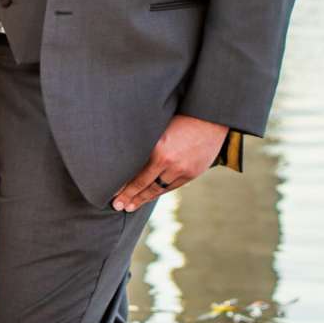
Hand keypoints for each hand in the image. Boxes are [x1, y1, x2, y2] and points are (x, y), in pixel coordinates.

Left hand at [111, 115, 227, 212]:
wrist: (210, 118)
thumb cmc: (180, 116)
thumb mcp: (158, 126)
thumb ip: (145, 143)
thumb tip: (126, 156)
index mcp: (158, 149)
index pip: (136, 174)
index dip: (124, 186)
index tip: (112, 194)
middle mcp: (169, 162)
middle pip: (145, 185)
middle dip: (130, 197)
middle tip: (117, 205)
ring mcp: (182, 170)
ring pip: (158, 189)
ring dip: (143, 198)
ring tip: (131, 206)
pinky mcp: (192, 173)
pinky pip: (172, 187)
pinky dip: (159, 192)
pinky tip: (150, 196)